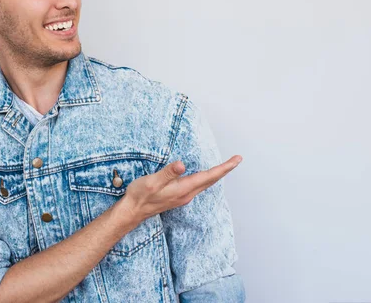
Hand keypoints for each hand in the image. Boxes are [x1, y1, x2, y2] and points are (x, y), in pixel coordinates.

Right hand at [119, 156, 241, 224]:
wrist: (133, 211)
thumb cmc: (141, 195)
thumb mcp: (152, 181)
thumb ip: (168, 173)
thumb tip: (182, 165)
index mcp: (183, 189)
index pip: (209, 176)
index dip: (224, 167)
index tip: (237, 159)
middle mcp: (187, 194)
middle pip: (211, 180)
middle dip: (225, 169)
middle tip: (237, 159)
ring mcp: (183, 197)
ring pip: (205, 184)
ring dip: (216, 174)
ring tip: (225, 166)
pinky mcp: (178, 196)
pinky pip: (198, 186)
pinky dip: (206, 178)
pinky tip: (205, 175)